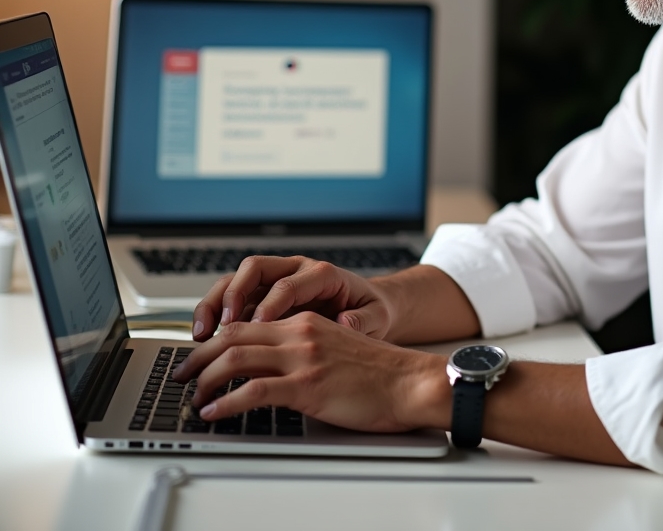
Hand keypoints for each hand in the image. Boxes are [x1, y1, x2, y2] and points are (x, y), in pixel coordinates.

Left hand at [172, 311, 448, 432]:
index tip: (198, 355)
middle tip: (182, 376)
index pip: (247, 321)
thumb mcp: (335, 348)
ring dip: (205, 378)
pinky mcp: (307, 385)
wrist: (409, 382)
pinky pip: (253, 392)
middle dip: (199, 356)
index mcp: (306, 321)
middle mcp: (300, 332)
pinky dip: (226, 403)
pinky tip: (214, 413)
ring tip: (192, 397)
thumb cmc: (379, 373)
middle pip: (233, 335)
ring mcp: (303, 357)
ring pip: (236, 358)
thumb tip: (270, 371)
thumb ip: (304, 351)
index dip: (215, 337)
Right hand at [191, 255, 394, 341]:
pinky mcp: (263, 297)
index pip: (289, 283)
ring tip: (202, 334)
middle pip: (255, 268)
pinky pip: (233, 300)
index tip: (260, 327)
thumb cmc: (372, 312)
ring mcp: (276, 282)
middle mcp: (295, 270)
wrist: (369, 308)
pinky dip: (216, 316)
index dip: (272, 304)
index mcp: (322, 274)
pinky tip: (205, 338)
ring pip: (236, 280)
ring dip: (216, 304)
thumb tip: (346, 321)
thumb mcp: (377, 317)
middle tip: (224, 326)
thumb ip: (364, 320)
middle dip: (235, 294)